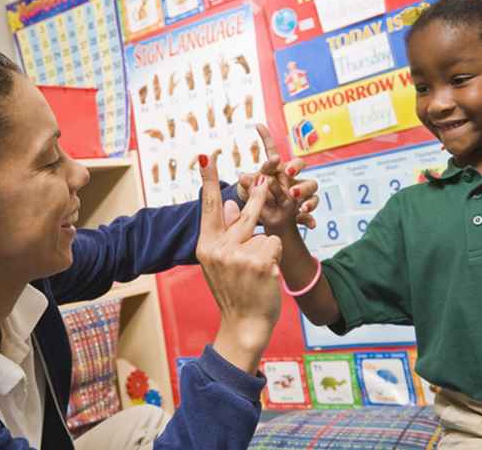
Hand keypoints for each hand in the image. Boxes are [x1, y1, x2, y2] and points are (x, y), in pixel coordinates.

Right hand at [196, 152, 282, 374]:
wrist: (243, 326)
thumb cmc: (235, 292)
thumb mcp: (222, 263)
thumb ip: (225, 232)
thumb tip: (232, 201)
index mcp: (207, 246)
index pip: (209, 207)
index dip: (210, 180)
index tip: (207, 156)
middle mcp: (219, 249)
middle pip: (245, 211)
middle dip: (259, 193)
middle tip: (266, 174)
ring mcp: (239, 255)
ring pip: (264, 231)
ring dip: (266, 246)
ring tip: (258, 269)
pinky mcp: (260, 261)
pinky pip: (274, 244)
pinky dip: (275, 257)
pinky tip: (266, 277)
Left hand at [237, 124, 318, 232]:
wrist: (274, 222)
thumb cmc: (263, 203)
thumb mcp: (253, 194)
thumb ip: (250, 186)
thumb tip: (241, 177)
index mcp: (275, 170)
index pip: (272, 152)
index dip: (266, 138)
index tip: (257, 126)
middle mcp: (290, 178)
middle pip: (299, 164)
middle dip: (295, 165)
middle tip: (287, 170)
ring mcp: (300, 192)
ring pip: (311, 185)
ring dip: (303, 188)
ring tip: (293, 194)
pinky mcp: (304, 208)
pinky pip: (311, 208)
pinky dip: (309, 216)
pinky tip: (306, 220)